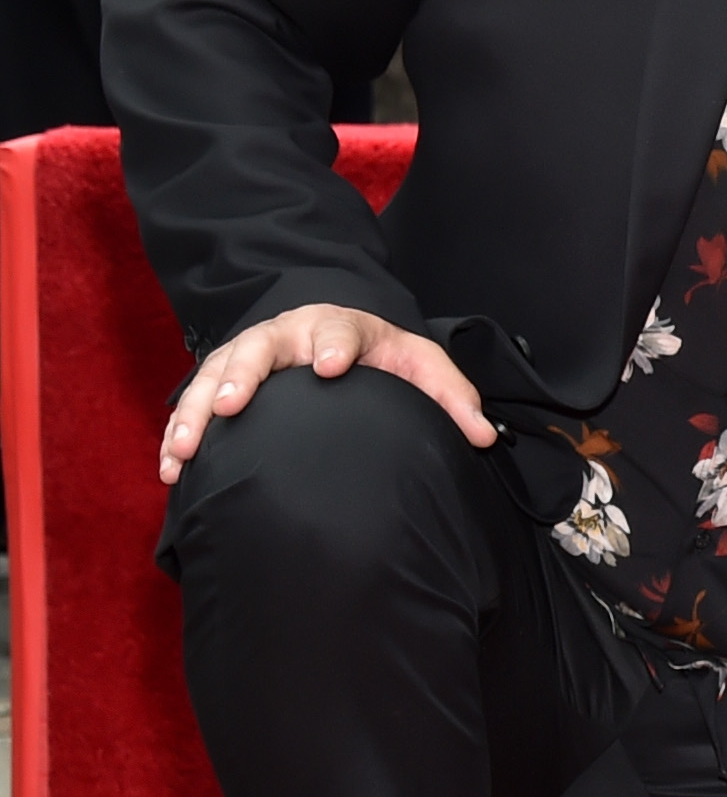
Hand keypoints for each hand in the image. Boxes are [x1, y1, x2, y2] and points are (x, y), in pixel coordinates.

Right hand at [158, 302, 494, 485]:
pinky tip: (171, 468)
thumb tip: (485, 436)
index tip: (330, 366)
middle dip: (243, 375)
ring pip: (213, 378)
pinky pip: (193, 407)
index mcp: (338, 328)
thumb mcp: (421, 365)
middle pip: (258, 350)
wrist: (338, 336)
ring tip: (186, 449)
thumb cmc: (381, 355)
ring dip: (196, 413)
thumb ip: (452, 397)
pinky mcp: (222, 383)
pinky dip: (179, 435)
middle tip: (232, 405)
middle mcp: (284, 336)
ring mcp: (247, 357)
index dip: (333, 345)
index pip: (336, 331)